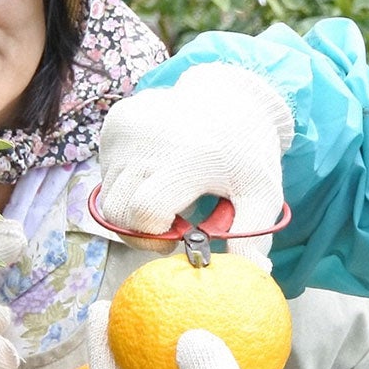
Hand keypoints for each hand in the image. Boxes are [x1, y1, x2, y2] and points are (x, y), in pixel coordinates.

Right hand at [97, 63, 293, 262]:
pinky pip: (107, 172)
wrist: (231, 96)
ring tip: (166, 192)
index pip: (145, 212)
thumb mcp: (261, 193)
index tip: (179, 232)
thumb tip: (254, 272)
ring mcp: (128, 128)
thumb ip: (253, 236)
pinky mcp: (115, 122)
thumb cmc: (246, 153)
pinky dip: (127, 181)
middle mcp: (150, 139)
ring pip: (108, 196)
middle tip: (172, 220)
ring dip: (133, 206)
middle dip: (141, 228)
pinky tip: (155, 169)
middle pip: (118, 212)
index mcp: (189, 157)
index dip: (156, 234)